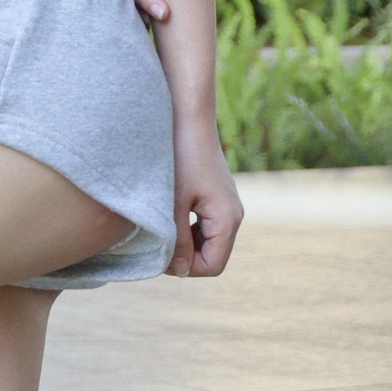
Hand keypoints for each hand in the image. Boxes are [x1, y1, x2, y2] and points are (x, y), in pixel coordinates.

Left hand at [166, 121, 243, 278]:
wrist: (188, 119)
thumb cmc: (181, 158)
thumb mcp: (173, 204)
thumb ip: (177, 241)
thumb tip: (180, 271)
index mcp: (228, 219)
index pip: (212, 266)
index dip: (185, 268)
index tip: (160, 253)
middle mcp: (234, 215)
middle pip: (212, 257)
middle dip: (186, 258)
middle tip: (158, 244)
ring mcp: (227, 206)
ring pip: (209, 243)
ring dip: (186, 245)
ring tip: (162, 230)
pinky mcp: (218, 198)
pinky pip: (206, 228)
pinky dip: (188, 231)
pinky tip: (170, 217)